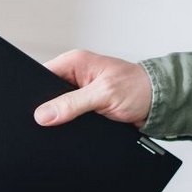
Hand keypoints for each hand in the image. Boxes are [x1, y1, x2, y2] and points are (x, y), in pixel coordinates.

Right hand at [34, 50, 152, 127]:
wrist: (158, 104)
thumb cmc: (138, 89)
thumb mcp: (103, 95)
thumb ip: (72, 103)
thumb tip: (44, 114)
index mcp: (75, 62)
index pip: (43, 75)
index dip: (35, 93)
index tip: (34, 111)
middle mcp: (76, 75)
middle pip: (48, 94)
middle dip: (49, 109)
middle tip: (57, 119)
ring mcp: (81, 92)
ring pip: (59, 108)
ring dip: (62, 118)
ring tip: (73, 122)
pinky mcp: (86, 107)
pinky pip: (70, 117)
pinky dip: (71, 124)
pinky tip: (77, 128)